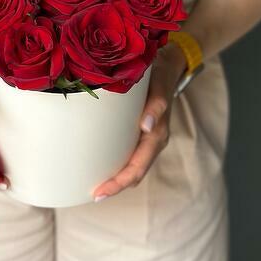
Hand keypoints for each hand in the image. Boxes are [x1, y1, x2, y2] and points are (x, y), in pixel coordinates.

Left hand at [92, 42, 186, 201]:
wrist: (167, 65)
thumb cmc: (159, 74)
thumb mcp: (158, 84)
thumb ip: (156, 104)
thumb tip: (147, 126)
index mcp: (157, 134)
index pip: (137, 167)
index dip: (119, 183)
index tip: (99, 192)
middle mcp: (153, 140)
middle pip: (134, 173)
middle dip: (115, 186)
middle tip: (93, 195)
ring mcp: (147, 138)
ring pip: (133, 166)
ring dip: (116, 178)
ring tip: (94, 186)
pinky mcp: (141, 132)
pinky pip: (130, 154)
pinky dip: (117, 165)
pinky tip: (101, 165)